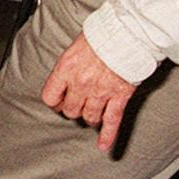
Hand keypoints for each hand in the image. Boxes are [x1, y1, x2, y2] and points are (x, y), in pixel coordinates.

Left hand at [41, 33, 135, 151]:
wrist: (127, 33)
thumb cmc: (103, 34)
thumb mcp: (76, 45)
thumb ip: (69, 64)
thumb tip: (66, 73)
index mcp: (66, 68)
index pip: (50, 96)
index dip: (55, 101)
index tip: (59, 101)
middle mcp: (80, 83)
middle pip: (71, 110)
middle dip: (74, 109)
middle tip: (78, 105)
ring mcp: (100, 92)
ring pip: (89, 117)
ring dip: (90, 117)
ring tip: (92, 113)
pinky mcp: (119, 97)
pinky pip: (111, 121)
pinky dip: (108, 136)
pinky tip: (104, 145)